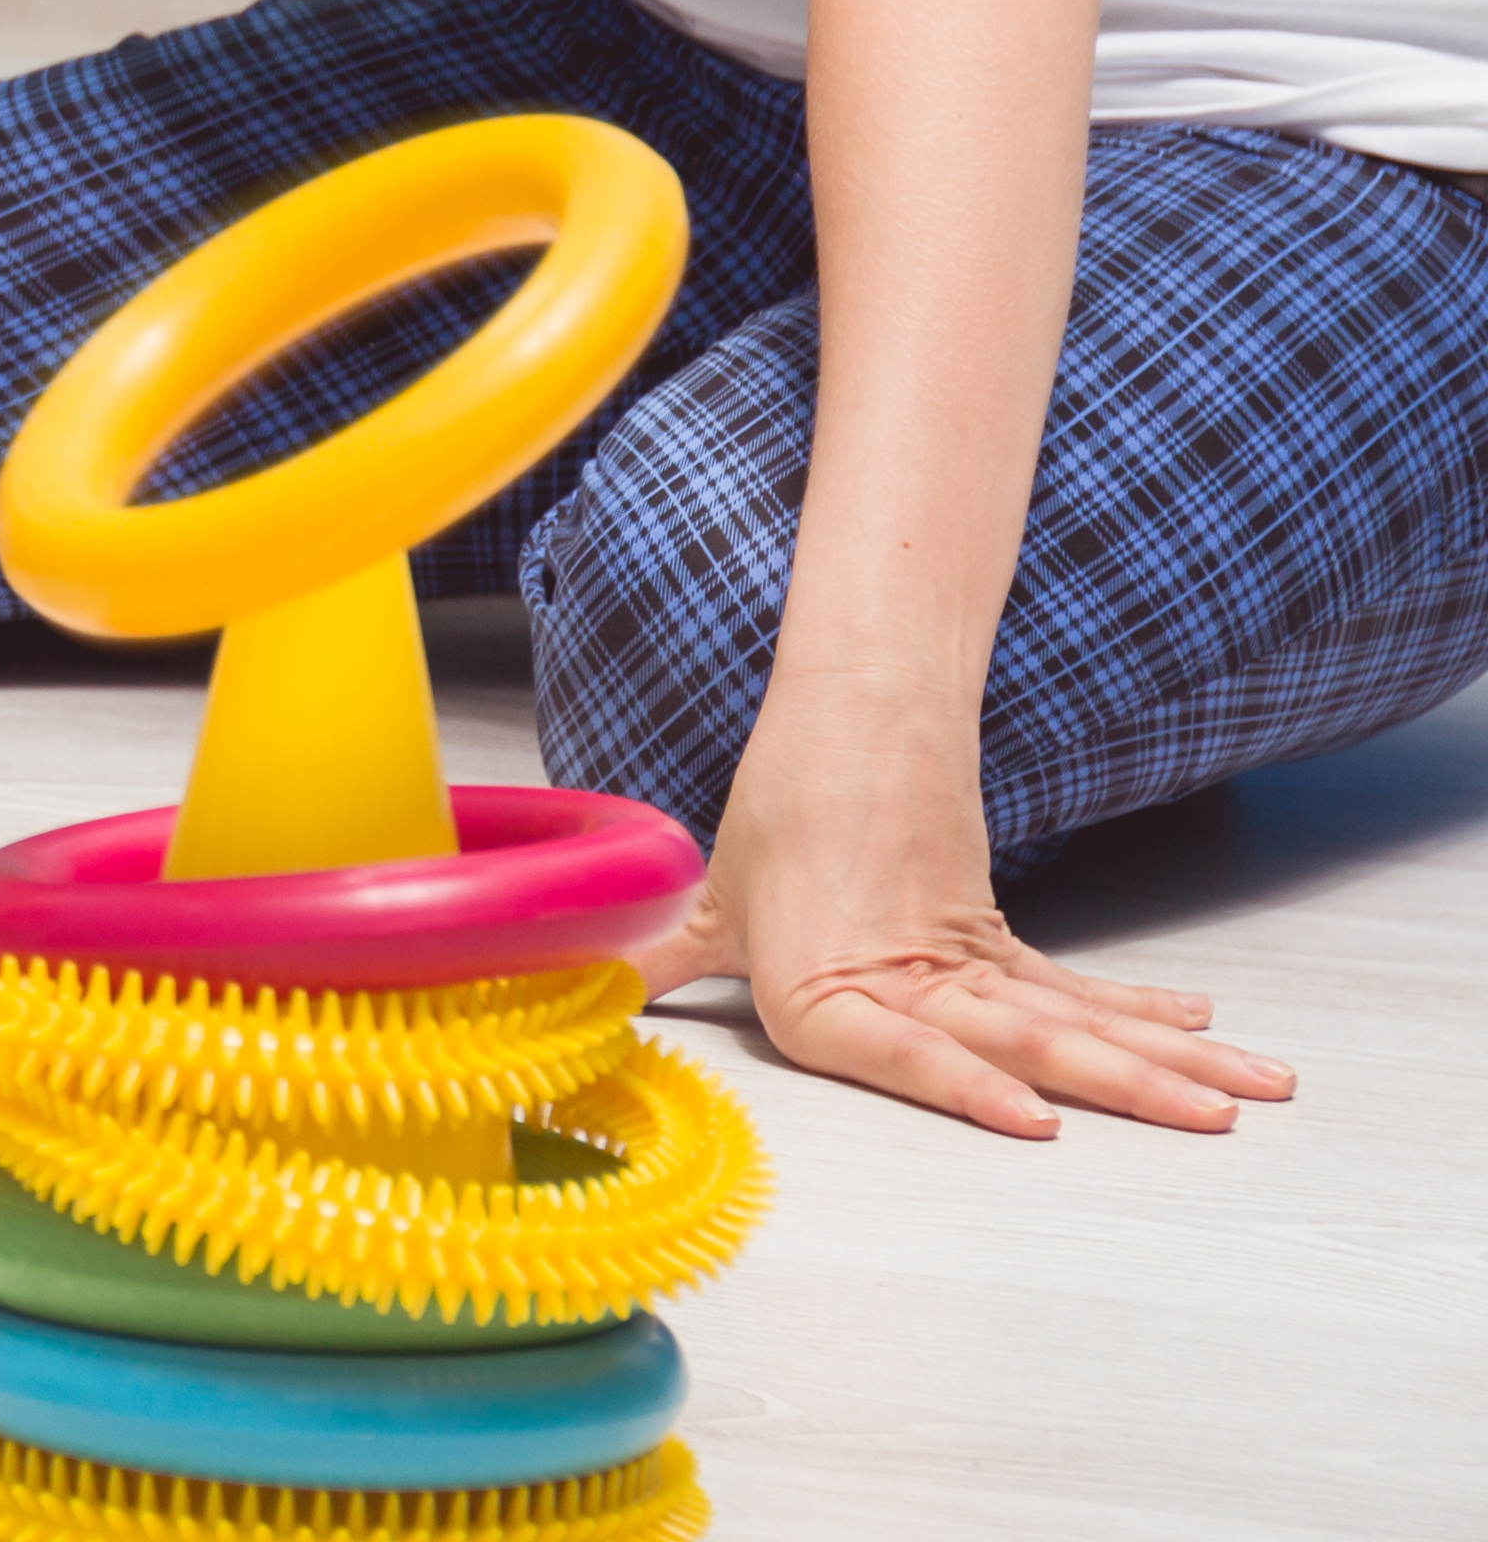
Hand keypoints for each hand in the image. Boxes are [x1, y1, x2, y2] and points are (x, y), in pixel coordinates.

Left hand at [643, 666, 1290, 1135]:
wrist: (844, 716)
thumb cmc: (774, 815)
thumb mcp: (707, 898)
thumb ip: (661, 955)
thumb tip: (586, 981)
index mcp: (817, 984)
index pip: (897, 1047)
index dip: (962, 1082)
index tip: (1036, 1117)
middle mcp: (901, 980)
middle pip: (1020, 1038)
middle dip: (1125, 1083)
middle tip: (1210, 1119)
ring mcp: (962, 962)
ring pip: (1071, 1016)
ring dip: (1164, 1059)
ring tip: (1248, 1091)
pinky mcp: (997, 941)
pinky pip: (1076, 989)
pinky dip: (1141, 1013)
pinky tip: (1204, 1036)